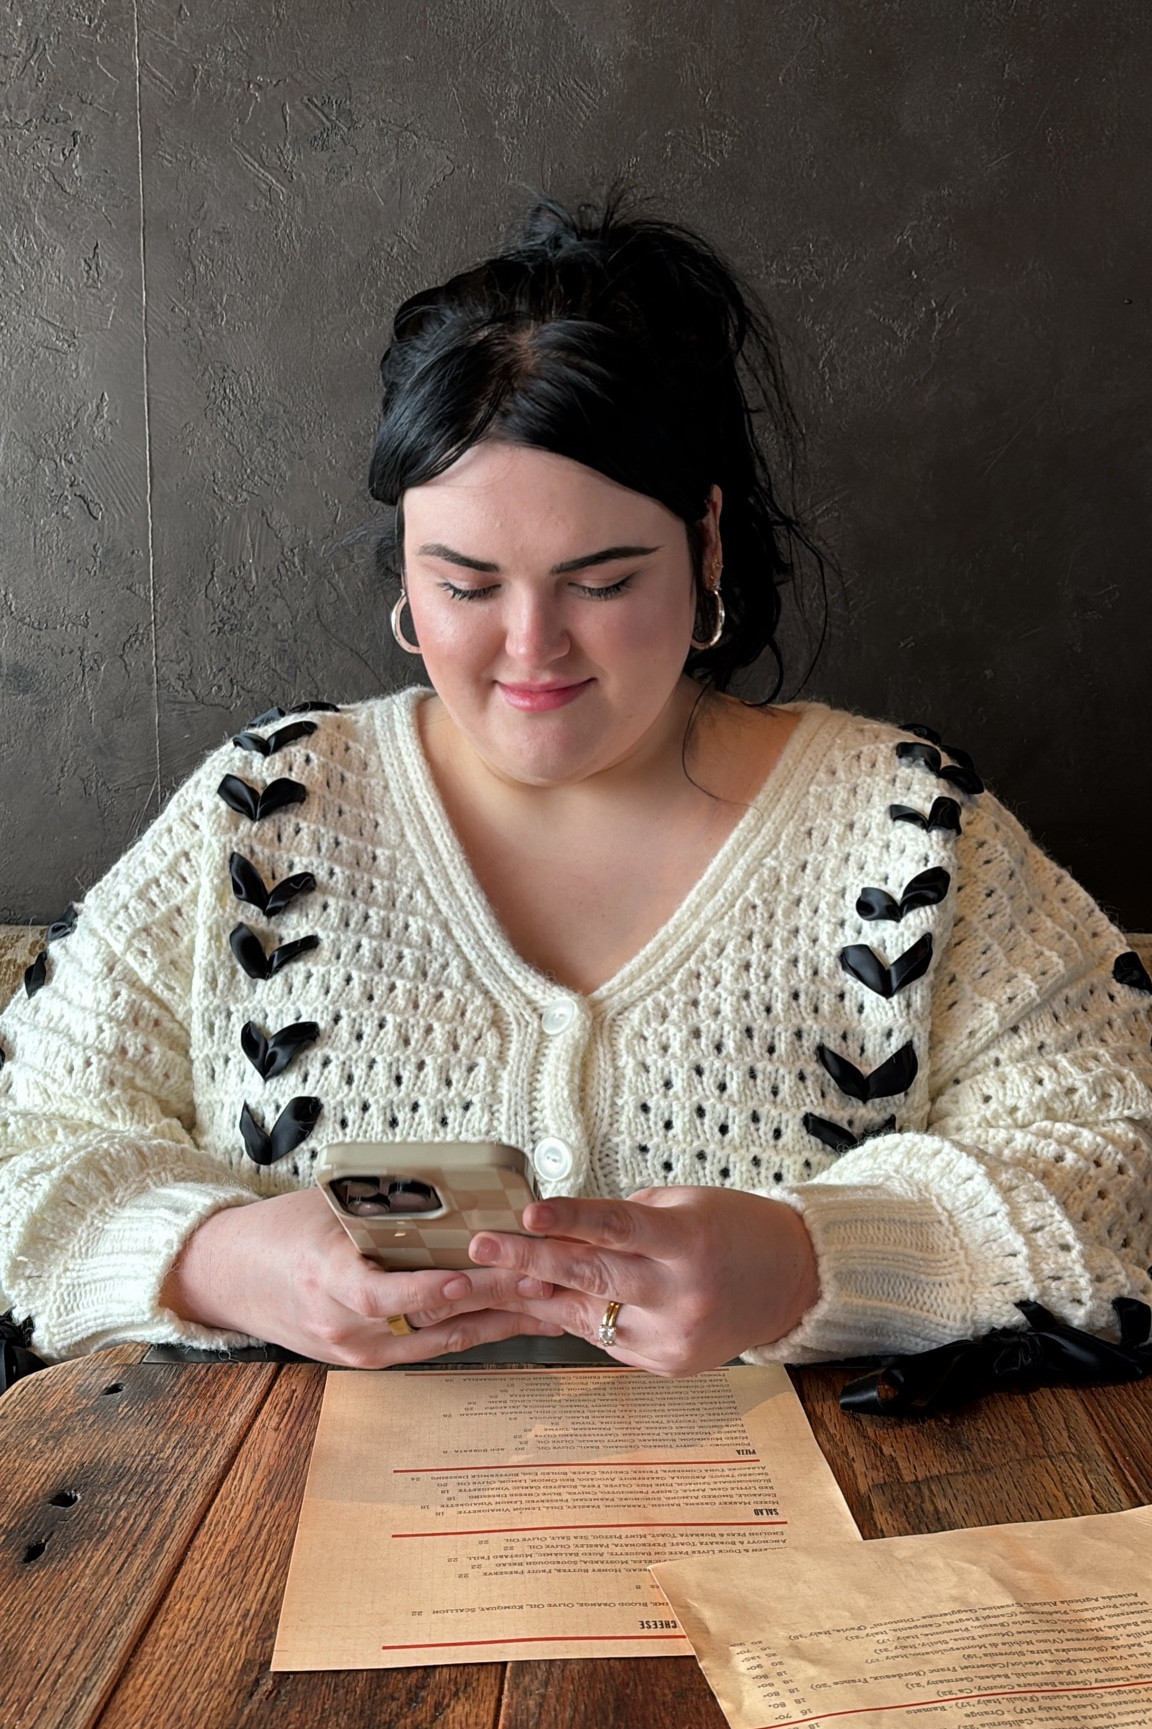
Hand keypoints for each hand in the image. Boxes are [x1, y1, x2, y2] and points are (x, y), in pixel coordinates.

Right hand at [159, 1186, 563, 1366]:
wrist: (228, 1278)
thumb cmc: (279, 1231)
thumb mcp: (324, 1207)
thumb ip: (379, 1206)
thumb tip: (446, 1182)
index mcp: (326, 1277)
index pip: (381, 1295)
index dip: (428, 1288)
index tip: (469, 1274)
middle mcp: (342, 1324)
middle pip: (426, 1317)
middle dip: (492, 1299)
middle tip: (543, 1279)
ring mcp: (355, 1350)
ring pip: (439, 1339)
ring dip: (498, 1324)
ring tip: (549, 1306)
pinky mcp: (368, 1361)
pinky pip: (429, 1347)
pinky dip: (474, 1332)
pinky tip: (514, 1321)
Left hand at [468, 1186, 819, 1375]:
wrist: (791, 1280)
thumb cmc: (735, 1229)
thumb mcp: (682, 1204)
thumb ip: (623, 1220)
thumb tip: (559, 1234)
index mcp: (689, 1242)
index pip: (618, 1228)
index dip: (570, 1221)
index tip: (527, 1214)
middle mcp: (683, 1294)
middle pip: (593, 1277)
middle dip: (530, 1262)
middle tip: (482, 1248)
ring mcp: (675, 1337)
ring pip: (591, 1315)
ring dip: (546, 1293)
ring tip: (502, 1275)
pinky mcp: (670, 1364)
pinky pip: (610, 1340)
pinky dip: (586, 1317)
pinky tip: (566, 1299)